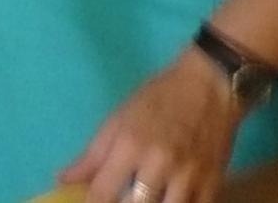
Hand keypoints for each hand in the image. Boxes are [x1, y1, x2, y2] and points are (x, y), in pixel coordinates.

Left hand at [58, 46, 241, 202]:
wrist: (211, 87)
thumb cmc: (158, 98)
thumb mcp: (119, 119)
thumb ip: (92, 154)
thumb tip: (64, 179)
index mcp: (130, 145)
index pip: (104, 191)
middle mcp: (159, 164)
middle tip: (119, 196)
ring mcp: (189, 177)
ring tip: (143, 198)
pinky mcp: (213, 184)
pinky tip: (168, 200)